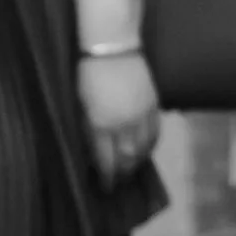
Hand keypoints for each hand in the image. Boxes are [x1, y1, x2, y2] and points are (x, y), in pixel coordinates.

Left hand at [76, 46, 159, 185]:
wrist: (112, 46)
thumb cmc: (87, 74)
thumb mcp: (80, 105)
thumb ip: (87, 131)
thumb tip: (91, 153)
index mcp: (102, 126)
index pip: (107, 162)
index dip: (106, 179)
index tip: (104, 188)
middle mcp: (125, 125)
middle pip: (128, 160)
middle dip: (122, 175)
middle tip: (117, 182)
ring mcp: (142, 115)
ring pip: (144, 149)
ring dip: (137, 163)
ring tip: (130, 169)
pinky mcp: (154, 105)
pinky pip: (155, 133)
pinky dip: (150, 146)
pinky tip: (144, 150)